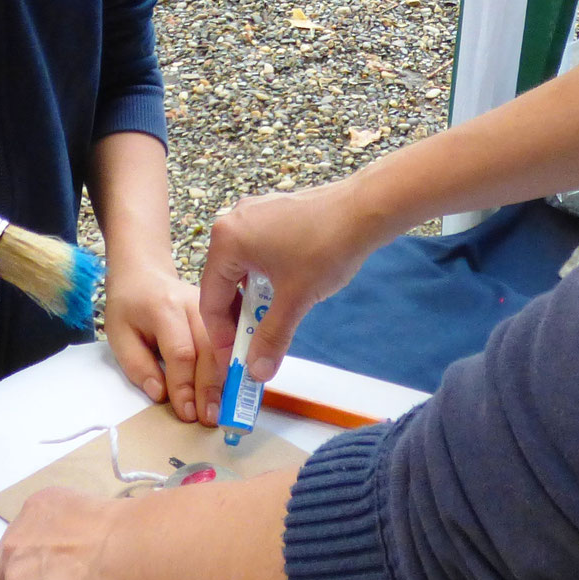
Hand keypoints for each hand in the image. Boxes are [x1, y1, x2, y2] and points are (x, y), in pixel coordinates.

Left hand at [103, 264, 222, 422]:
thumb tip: (161, 394)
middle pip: (210, 350)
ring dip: (225, 381)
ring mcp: (212, 307)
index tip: (186, 413)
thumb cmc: (129, 306)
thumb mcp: (118, 335)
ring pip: (225, 347)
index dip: (185, 386)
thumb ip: (138, 365)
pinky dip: (234, 367)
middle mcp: (194, 304)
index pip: (181, 352)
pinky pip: (232, 341)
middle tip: (210, 418)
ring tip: (223, 410)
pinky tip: (234, 389)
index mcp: (164, 308)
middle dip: (210, 388)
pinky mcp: (222, 312)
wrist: (145, 273)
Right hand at [199, 177, 383, 386]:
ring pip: (243, 269)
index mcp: (226, 240)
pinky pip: (259, 253)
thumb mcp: (295, 299)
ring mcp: (254, 214)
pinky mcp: (274, 213)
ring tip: (272, 323)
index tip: (235, 361)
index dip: (222, 337)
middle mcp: (233, 222)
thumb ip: (272, 337)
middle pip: (224, 283)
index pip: (211, 300)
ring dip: (254, 300)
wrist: (367, 209)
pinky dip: (266, 278)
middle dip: (239, 318)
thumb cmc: (327, 246)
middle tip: (254, 347)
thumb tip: (258, 370)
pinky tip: (285, 294)